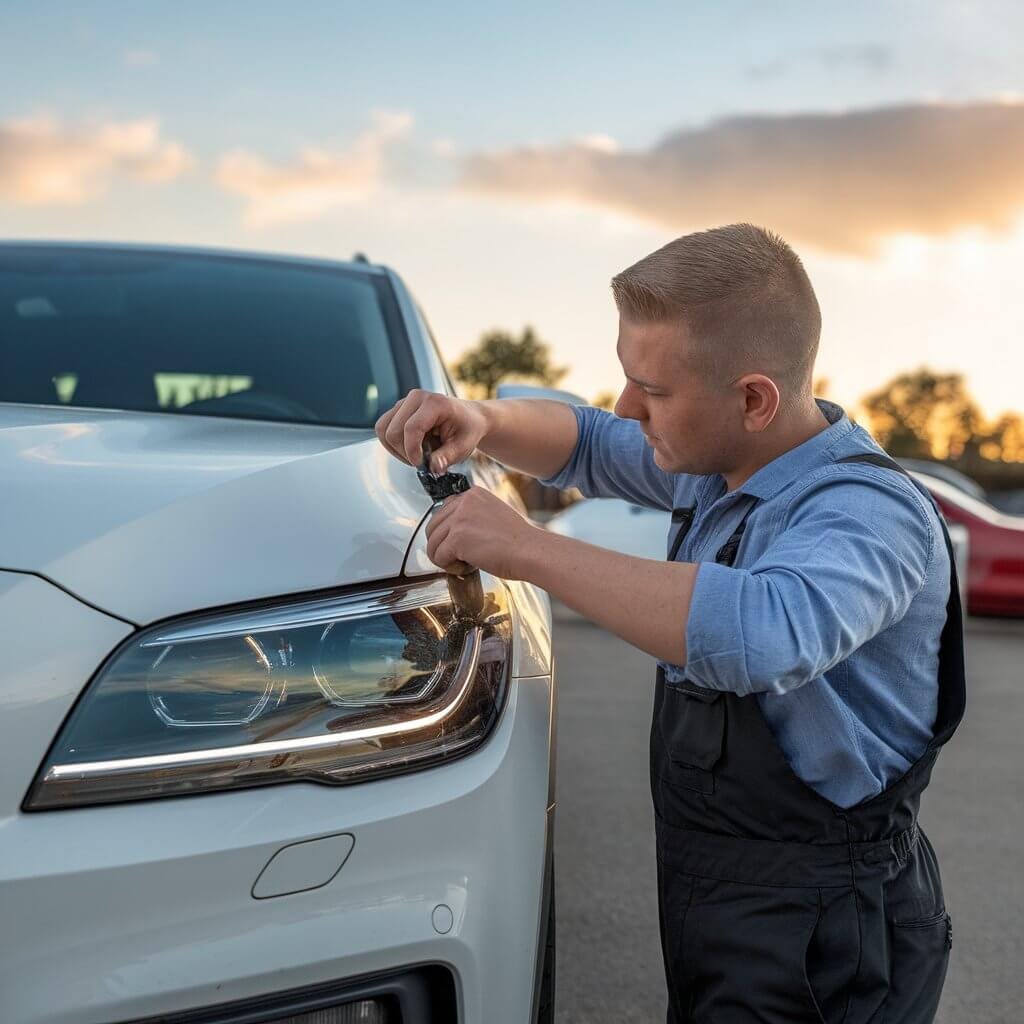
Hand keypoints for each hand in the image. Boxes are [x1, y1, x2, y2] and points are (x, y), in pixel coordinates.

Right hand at [375, 389, 488, 473]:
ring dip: (396, 449)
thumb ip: (447, 457)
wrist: (470, 418)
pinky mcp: (398, 409)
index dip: (412, 451)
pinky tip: (411, 448)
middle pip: (393, 431)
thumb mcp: (463, 447)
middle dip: (404, 452)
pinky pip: (383, 429)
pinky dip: (393, 444)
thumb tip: (433, 467)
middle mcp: (417, 397)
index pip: (411, 428)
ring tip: (416, 454)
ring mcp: (405, 401)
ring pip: (383, 430)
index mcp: (435, 403)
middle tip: (422, 461)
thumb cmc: (467, 430)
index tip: (421, 464)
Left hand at [425, 486, 539, 580]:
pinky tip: (467, 567)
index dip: (448, 532)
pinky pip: (438, 557)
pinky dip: (449, 567)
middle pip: (433, 527)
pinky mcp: (457, 538)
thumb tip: (453, 531)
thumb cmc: (518, 541)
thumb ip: (473, 516)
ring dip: (445, 557)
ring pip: (432, 543)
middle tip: (460, 557)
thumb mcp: (493, 515)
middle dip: (442, 545)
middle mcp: (464, 501)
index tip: (461, 543)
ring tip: (465, 563)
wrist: (530, 551)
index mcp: (473, 494)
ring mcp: (459, 519)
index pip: (444, 511)